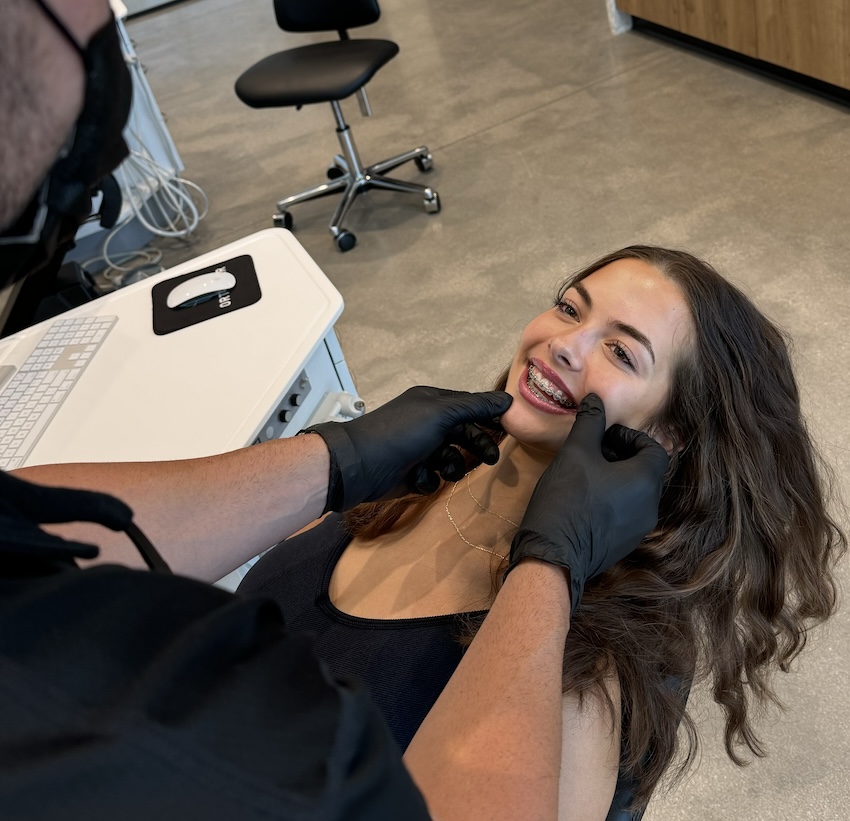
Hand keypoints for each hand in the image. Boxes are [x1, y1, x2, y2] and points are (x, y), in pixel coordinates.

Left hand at [306, 386, 512, 512]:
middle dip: (477, 446)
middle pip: (463, 434)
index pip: (469, 406)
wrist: (361, 465)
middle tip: (491, 459)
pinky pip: (433, 478)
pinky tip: (418, 478)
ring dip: (452, 466)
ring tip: (444, 470)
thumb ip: (474, 407)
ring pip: (451, 458)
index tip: (508, 429)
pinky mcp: (412, 473)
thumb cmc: (402, 433)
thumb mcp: (441, 414)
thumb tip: (507, 400)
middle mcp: (427, 423)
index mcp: (433, 403)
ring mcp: (419, 449)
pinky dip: (429, 480)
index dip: (488, 417)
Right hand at [508, 393, 668, 614]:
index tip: (603, 438)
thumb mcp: (575, 453)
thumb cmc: (567, 499)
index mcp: (645, 481)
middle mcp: (650, 506)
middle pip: (645, 471)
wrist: (553, 555)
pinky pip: (625, 514)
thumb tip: (595, 397)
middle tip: (591, 454)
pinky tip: (582, 502)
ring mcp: (638, 529)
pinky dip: (611, 501)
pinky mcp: (623, 545)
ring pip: (634, 493)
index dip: (630, 437)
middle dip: (620, 456)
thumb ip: (590, 423)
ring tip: (584, 476)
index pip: (655, 449)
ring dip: (615, 479)